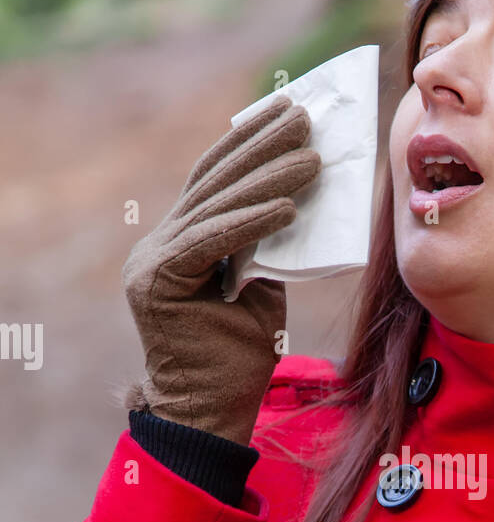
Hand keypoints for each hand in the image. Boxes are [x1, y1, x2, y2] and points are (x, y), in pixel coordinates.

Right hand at [122, 96, 320, 445]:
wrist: (212, 411)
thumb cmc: (239, 355)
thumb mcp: (261, 287)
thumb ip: (265, 245)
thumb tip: (295, 201)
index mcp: (179, 240)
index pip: (215, 179)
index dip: (250, 142)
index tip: (288, 109)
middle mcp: (158, 243)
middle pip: (215, 181)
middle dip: (263, 146)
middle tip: (307, 115)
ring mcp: (152, 261)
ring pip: (217, 205)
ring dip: (269, 178)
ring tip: (313, 157)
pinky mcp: (159, 282)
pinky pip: (212, 242)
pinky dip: (252, 222)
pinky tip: (288, 207)